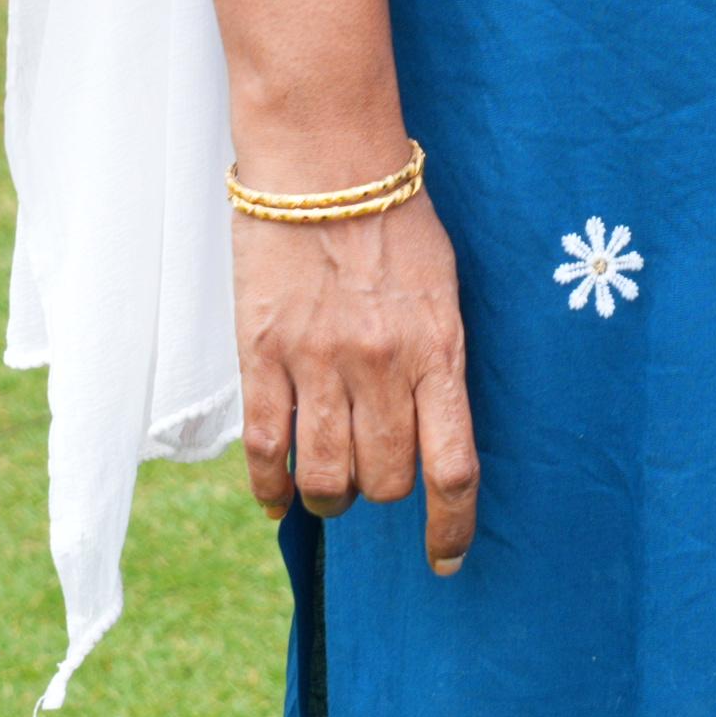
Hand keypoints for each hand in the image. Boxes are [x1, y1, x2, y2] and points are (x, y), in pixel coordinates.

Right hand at [231, 186, 480, 571]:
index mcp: (438, 348)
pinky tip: (277, 493)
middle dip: (383, 492)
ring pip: (327, 478)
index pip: (453, 467)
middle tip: (373, 475)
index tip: (446, 557)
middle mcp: (381, 365)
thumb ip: (437, 358)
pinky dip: (272, 486)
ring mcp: (318, 363)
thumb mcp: (443, 288)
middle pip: (386, 480)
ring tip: (329, 483)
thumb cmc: (395, 217)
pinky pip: (267, 448)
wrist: (324, 159)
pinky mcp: (262, 354)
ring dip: (330, 496)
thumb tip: (432, 427)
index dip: (452, 526)